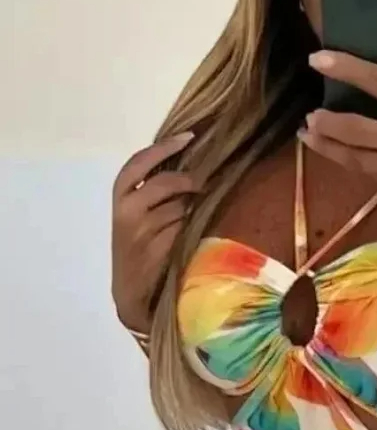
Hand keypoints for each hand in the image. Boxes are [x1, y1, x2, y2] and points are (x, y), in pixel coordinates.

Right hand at [111, 132, 199, 331]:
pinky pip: (183, 228)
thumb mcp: (136, 218)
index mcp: (119, 198)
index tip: (188, 137)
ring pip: (178, 207)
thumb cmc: (137, 250)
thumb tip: (187, 168)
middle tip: (203, 183)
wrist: (131, 292)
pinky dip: (191, 226)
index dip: (163, 148)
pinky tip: (194, 230)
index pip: (139, 164)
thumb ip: (152, 194)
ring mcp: (143, 231)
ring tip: (192, 216)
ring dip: (190, 209)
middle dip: (187, 181)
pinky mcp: (158, 249)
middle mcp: (127, 212)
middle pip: (164, 183)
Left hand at [301, 51, 376, 230]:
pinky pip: (370, 172)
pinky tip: (340, 154)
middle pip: (357, 128)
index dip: (346, 69)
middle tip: (310, 115)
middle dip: (328, 122)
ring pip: (356, 157)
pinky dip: (352, 161)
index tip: (319, 61)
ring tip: (311, 136)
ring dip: (329, 146)